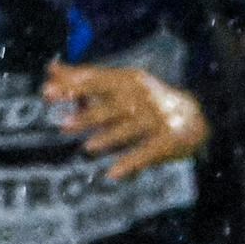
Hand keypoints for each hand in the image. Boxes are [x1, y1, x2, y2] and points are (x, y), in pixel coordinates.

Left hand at [48, 61, 208, 181]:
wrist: (196, 116)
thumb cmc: (146, 101)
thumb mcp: (119, 85)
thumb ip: (84, 79)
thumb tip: (50, 69)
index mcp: (129, 81)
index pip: (99, 81)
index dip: (73, 87)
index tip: (48, 94)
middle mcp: (144, 97)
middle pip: (114, 105)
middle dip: (89, 115)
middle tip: (64, 126)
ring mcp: (159, 119)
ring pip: (131, 128)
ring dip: (110, 137)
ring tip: (88, 148)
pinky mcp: (170, 140)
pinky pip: (149, 152)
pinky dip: (132, 163)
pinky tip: (114, 174)